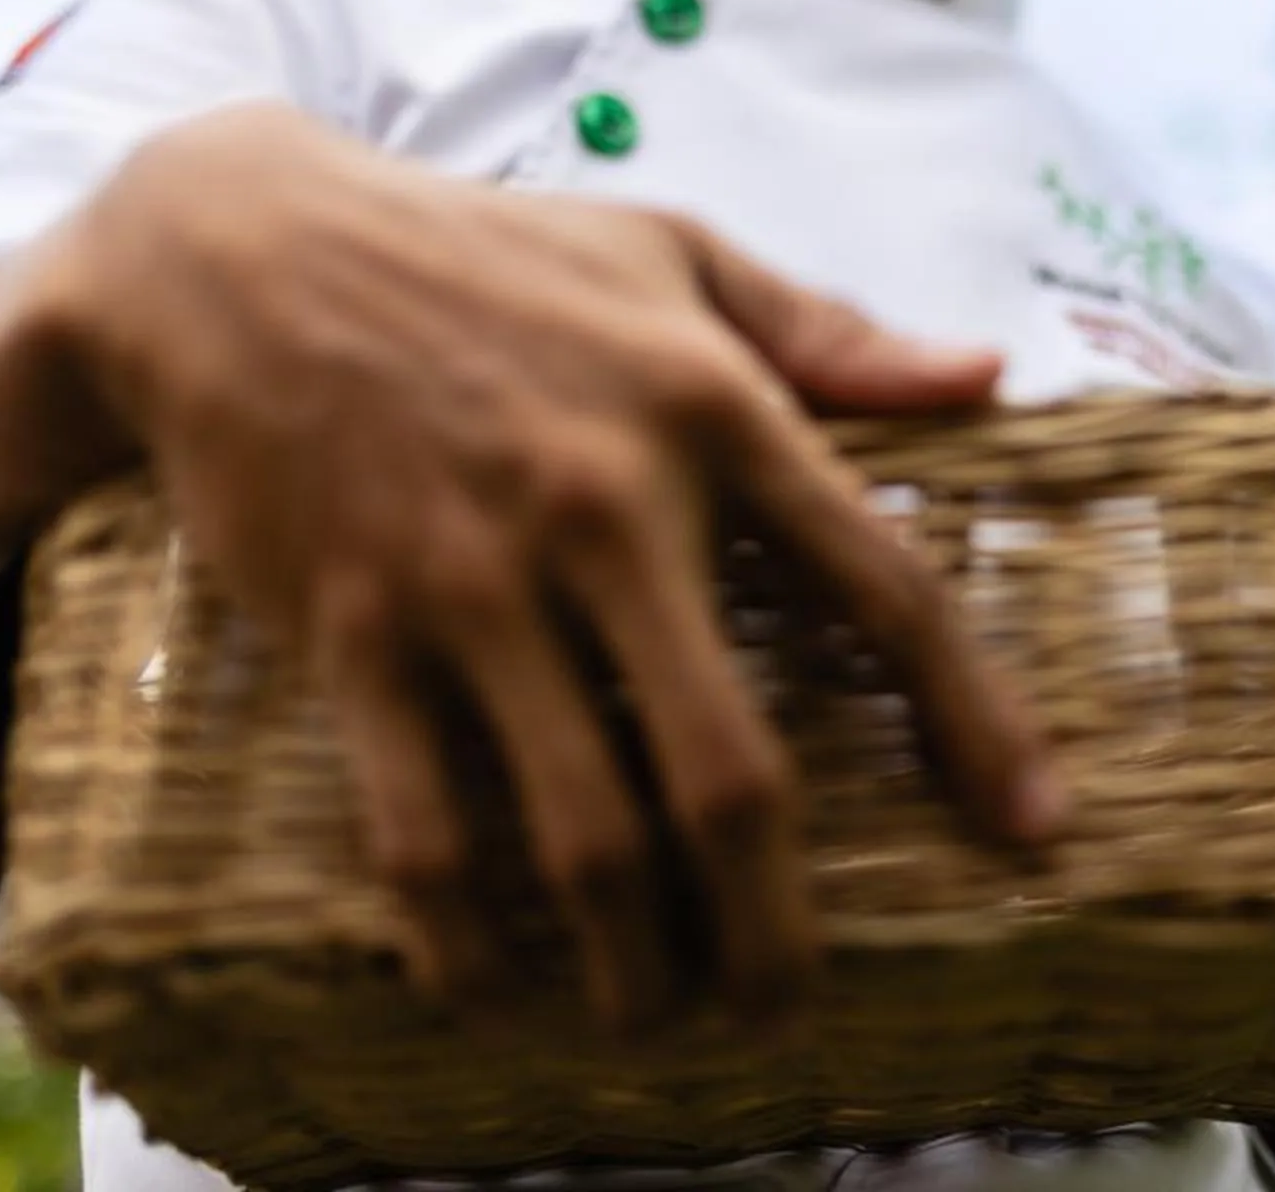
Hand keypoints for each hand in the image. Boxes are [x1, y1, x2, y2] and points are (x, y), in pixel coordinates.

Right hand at [0, 104, 1056, 1029]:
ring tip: (661, 1023)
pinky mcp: (354, 634)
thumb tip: (988, 380)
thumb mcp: (679, 256)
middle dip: (776, 924)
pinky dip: (462, 940)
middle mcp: (611, 509)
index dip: (975, 722)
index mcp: (717, 411)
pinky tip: (496, 994)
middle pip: (732, 773)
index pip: (883, 589)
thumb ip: (836, 334)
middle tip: (792, 1002)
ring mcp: (477, 584)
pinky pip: (419, 828)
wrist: (242, 251)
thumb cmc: (489, 255)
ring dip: (633, 965)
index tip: (1032, 827)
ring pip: (584, 833)